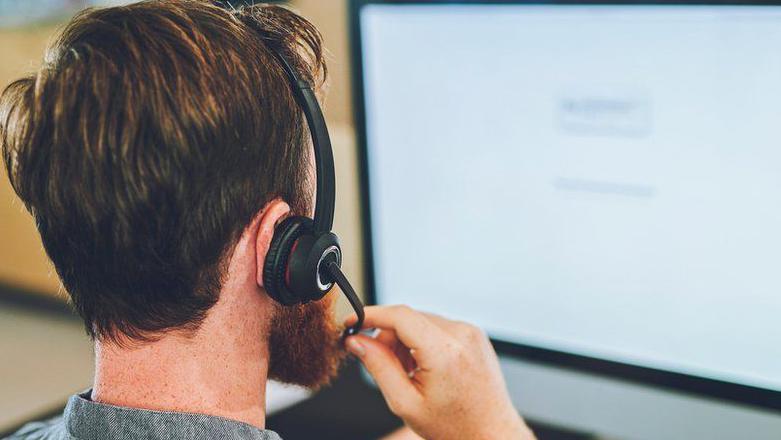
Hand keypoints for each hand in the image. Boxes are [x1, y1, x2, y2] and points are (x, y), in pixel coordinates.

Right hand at [344, 305, 535, 439]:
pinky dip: (423, 341)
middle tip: (382, 364)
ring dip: (406, 340)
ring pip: (421, 321)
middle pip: (409, 318)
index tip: (352, 322)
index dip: (371, 316)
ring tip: (410, 373)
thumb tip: (357, 342)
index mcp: (444, 352)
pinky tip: (425, 367)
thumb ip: (378, 367)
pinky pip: (438, 326)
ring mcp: (470, 332)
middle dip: (388, 336)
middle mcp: (461, 335)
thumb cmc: (454, 426)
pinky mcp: (474, 334)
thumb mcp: (406, 402)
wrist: (490, 433)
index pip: (399, 316)